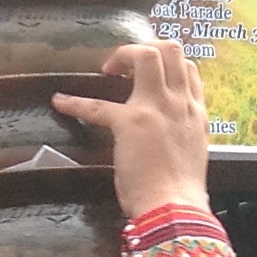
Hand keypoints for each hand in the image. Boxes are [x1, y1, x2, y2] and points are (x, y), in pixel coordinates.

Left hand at [53, 41, 211, 217]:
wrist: (175, 208)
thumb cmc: (180, 192)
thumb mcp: (192, 153)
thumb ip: (181, 135)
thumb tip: (169, 137)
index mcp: (196, 112)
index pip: (189, 69)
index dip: (167, 62)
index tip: (148, 70)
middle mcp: (180, 103)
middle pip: (171, 49)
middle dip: (145, 48)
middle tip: (122, 67)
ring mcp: (157, 109)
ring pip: (147, 56)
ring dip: (123, 55)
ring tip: (106, 70)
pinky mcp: (130, 123)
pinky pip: (98, 106)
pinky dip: (75, 103)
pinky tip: (61, 102)